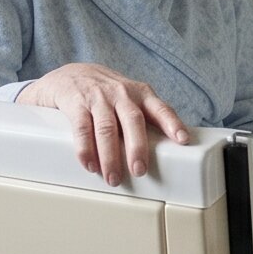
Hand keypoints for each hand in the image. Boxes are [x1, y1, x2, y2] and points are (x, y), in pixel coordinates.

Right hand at [18, 62, 189, 184]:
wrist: (70, 75)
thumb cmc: (107, 93)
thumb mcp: (131, 98)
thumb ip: (146, 118)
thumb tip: (169, 151)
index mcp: (140, 94)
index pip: (160, 108)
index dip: (172, 123)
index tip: (182, 140)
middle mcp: (122, 94)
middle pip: (133, 120)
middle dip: (137, 147)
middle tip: (139, 170)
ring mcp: (98, 98)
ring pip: (107, 128)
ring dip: (110, 156)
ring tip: (113, 178)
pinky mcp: (76, 103)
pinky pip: (82, 128)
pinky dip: (85, 149)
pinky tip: (90, 165)